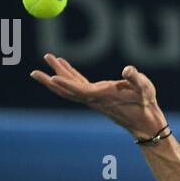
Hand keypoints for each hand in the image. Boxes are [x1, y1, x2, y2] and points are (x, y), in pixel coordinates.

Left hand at [30, 54, 166, 139]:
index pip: (80, 90)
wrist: (145, 122)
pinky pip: (77, 84)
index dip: (66, 84)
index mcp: (103, 96)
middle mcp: (93, 98)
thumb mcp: (145, 89)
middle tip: (33, 72)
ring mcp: (93, 97)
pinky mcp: (96, 95)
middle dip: (49, 81)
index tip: (51, 77)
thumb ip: (136, 78)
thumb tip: (127, 69)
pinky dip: (68, 74)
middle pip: (66, 91)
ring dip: (57, 74)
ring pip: (69, 87)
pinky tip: (64, 65)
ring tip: (48, 58)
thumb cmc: (146, 104)